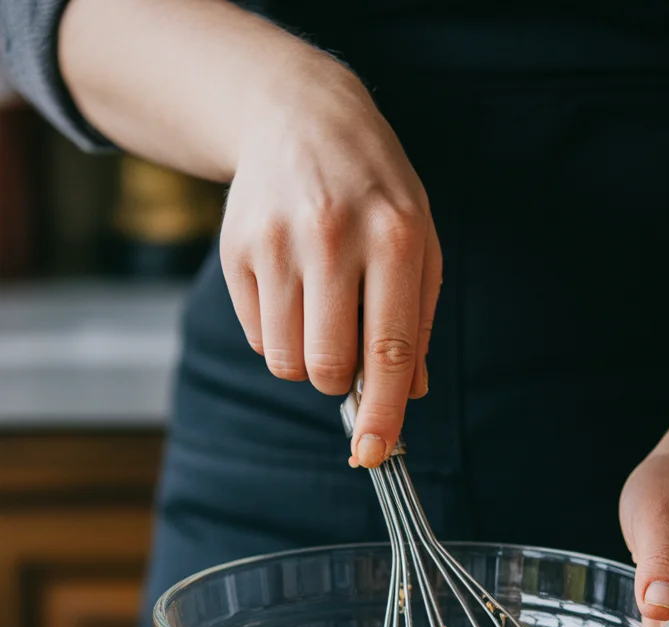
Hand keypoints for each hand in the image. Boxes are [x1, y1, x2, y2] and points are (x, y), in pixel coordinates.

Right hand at [220, 45, 441, 466]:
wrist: (300, 117)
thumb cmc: (375, 193)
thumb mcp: (419, 241)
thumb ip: (416, 322)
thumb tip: (409, 395)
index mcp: (393, 239)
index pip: (387, 348)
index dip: (381, 411)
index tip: (374, 453)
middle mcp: (332, 238)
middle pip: (326, 365)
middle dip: (338, 380)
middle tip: (348, 350)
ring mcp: (276, 242)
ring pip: (285, 360)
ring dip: (306, 359)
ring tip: (321, 309)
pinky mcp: (236, 248)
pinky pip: (259, 337)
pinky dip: (279, 333)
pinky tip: (292, 287)